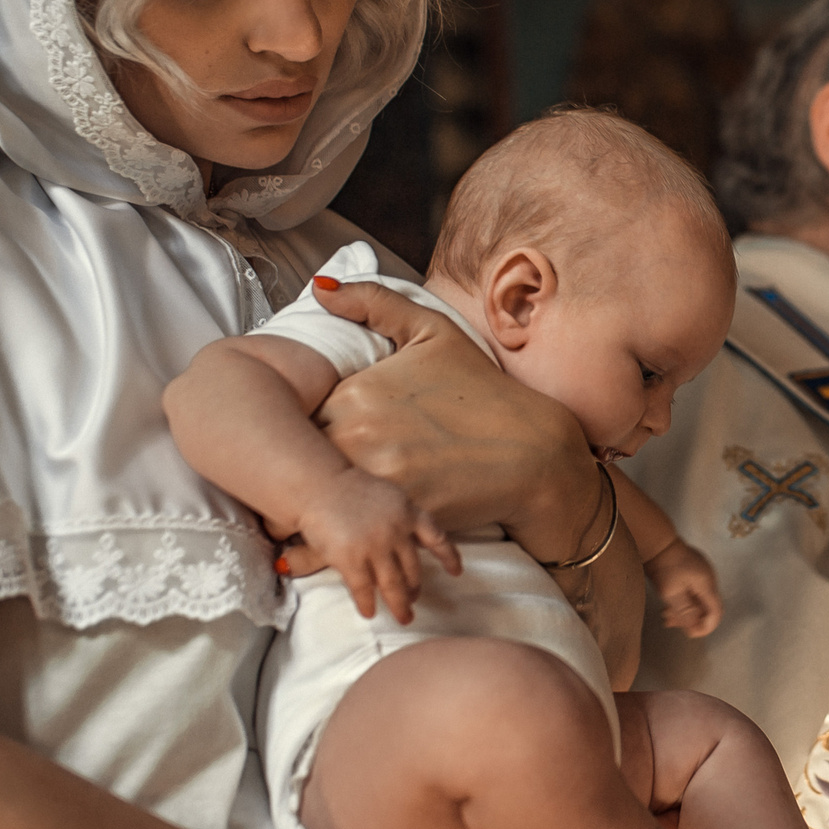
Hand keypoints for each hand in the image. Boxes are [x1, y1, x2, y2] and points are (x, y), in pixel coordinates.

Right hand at [290, 468, 458, 621]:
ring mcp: (374, 547)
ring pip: (393, 585)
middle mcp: (396, 532)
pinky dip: (367, 604)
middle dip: (415, 589)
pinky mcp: (351, 559)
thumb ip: (405, 518)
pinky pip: (364, 589)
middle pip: (413, 569)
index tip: (456, 572)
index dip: (449, 557)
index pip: (438, 538)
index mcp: (408, 513)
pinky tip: (369, 612)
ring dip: (400, 604)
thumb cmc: (351, 490)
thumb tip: (419, 541)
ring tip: (403, 617)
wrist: (319, 485)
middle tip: (414, 601)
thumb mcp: (390, 498)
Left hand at [309, 279, 604, 549]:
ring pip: (315, 498)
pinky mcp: (396, 517)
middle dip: (295, 465)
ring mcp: (377, 478)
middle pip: (296, 459)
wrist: (535, 452)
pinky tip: (334, 537)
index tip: (299, 432)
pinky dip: (331, 539)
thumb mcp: (433, 331)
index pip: (293, 414)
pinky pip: (345, 532)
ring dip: (308, 505)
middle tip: (300, 473)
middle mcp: (357, 434)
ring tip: (313, 508)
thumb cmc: (482, 391)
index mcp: (353, 392)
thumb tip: (320, 289)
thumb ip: (372, 303)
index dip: (294, 426)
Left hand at [646, 540, 721, 637]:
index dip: (707, 626)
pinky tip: (668, 608)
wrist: (656, 542)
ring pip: (699, 600)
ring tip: (666, 617)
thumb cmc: (663, 566)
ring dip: (685, 612)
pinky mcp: (693, 572)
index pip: (716, 611)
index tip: (691, 634)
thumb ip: (685, 611)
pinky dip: (683, 603)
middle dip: (692, 620)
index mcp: (706, 584)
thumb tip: (694, 627)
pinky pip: (693, 592)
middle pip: (707, 607)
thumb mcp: (671, 592)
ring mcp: (701, 574)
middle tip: (674, 625)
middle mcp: (708, 580)